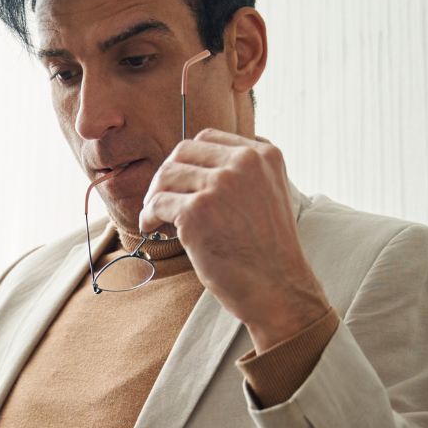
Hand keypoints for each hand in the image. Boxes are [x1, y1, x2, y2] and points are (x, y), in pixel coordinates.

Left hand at [137, 129, 329, 350]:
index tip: (182, 182)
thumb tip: (196, 165)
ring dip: (155, 196)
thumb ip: (242, 173)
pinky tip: (152, 228)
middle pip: (183, 152)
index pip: (208, 138)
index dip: (188, 161)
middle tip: (162, 199)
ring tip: (157, 217)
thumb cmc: (268, 250)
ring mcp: (220, 185)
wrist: (278, 288)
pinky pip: (157, 203)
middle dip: (168, 175)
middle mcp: (243, 163)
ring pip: (166, 175)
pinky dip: (148, 216)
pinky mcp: (197, 211)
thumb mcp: (269, 194)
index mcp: (263, 155)